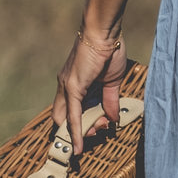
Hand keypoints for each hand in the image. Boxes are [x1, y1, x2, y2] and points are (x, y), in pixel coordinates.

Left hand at [51, 32, 126, 155]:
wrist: (104, 32)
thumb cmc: (109, 50)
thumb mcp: (111, 81)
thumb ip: (110, 100)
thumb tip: (112, 117)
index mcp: (74, 83)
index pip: (69, 110)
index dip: (80, 123)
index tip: (99, 126)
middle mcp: (65, 86)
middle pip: (65, 119)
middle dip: (82, 130)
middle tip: (100, 128)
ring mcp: (67, 87)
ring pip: (69, 120)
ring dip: (85, 131)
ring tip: (102, 128)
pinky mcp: (72, 88)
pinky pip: (72, 116)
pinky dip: (76, 132)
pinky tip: (80, 145)